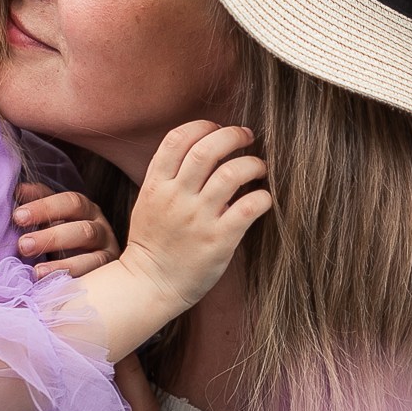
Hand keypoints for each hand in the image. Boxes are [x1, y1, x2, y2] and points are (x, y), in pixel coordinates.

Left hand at [12, 181, 117, 277]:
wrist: (87, 266)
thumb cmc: (60, 239)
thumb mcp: (50, 219)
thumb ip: (37, 203)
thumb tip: (19, 190)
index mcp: (86, 210)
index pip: (71, 202)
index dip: (45, 207)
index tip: (17, 217)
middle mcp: (101, 229)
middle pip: (83, 230)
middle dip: (51, 238)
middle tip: (23, 246)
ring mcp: (108, 254)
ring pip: (93, 258)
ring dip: (63, 265)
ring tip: (36, 272)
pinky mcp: (108, 277)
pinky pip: (94, 281)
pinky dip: (74, 283)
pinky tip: (54, 288)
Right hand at [119, 123, 271, 314]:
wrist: (150, 285)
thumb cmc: (154, 241)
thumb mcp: (148, 200)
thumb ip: (168, 174)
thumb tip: (201, 145)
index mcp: (156, 185)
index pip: (177, 139)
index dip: (202, 126)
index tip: (217, 128)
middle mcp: (176, 198)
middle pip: (207, 149)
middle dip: (232, 135)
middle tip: (247, 137)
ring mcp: (198, 219)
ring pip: (232, 174)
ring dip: (253, 164)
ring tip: (259, 168)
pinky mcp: (219, 240)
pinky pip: (248, 207)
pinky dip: (262, 197)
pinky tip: (262, 198)